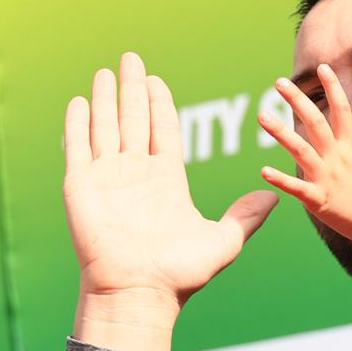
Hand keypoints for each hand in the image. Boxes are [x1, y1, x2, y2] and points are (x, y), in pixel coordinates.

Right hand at [65, 52, 275, 350]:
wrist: (140, 292)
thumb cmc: (180, 274)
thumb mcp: (224, 241)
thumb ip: (246, 217)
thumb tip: (274, 197)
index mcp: (166, 181)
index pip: (161, 130)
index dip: (159, 104)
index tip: (157, 80)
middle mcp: (135, 175)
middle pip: (133, 119)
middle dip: (132, 89)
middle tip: (131, 58)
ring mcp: (106, 178)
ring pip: (105, 127)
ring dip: (104, 98)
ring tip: (105, 71)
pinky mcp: (81, 186)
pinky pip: (78, 147)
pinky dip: (77, 123)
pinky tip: (79, 100)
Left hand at [259, 65, 351, 243]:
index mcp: (350, 146)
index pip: (341, 109)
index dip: (332, 87)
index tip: (322, 67)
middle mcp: (338, 157)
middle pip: (316, 123)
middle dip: (298, 100)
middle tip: (279, 82)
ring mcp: (327, 178)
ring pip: (301, 150)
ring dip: (281, 133)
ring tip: (261, 116)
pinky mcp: (319, 200)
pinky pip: (297, 188)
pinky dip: (281, 180)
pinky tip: (263, 170)